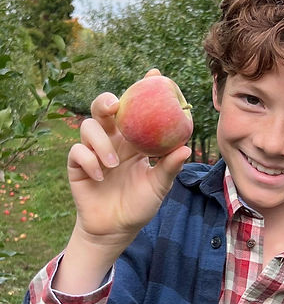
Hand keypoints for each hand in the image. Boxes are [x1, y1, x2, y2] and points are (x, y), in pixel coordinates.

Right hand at [67, 69, 190, 247]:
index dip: (143, 89)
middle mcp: (113, 141)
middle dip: (106, 101)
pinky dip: (89, 160)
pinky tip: (101, 176)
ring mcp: (94, 151)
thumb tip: (186, 148)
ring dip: (100, 142)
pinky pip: (77, 151)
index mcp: (134, 142)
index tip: (154, 74)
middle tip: (115, 107)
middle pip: (103, 109)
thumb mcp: (158, 187)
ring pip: (87, 126)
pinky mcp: (78, 165)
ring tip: (113, 165)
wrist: (116, 230)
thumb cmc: (140, 205)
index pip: (137, 110)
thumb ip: (169, 168)